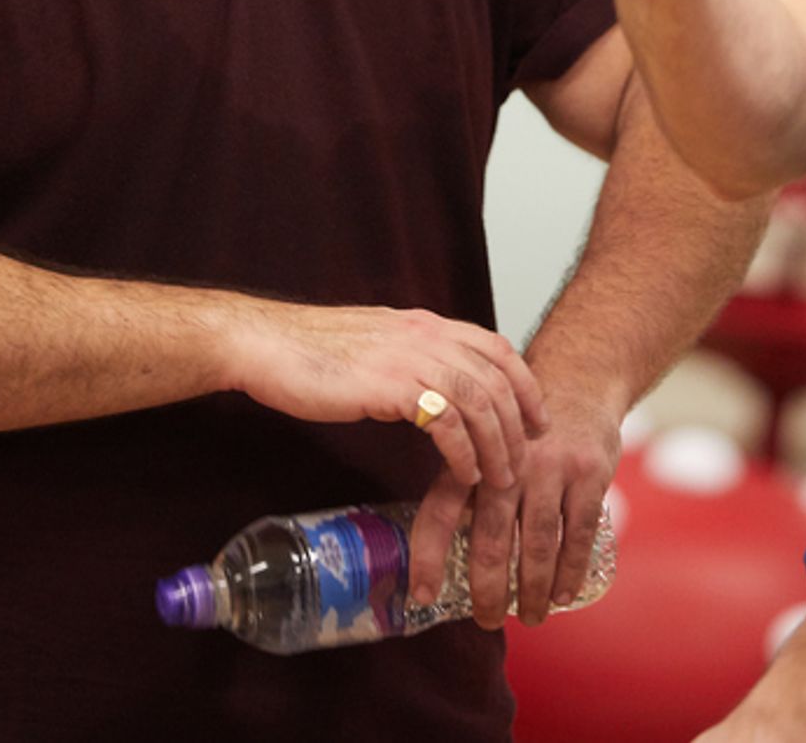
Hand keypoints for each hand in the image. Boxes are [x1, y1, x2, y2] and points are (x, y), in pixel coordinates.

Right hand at [228, 301, 546, 491]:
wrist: (269, 345)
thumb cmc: (313, 352)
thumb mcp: (377, 346)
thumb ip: (410, 359)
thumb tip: (434, 389)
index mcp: (425, 324)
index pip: (496, 346)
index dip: (524, 384)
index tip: (536, 419)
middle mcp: (426, 335)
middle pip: (496, 377)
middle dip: (518, 424)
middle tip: (524, 463)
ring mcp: (409, 357)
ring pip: (479, 400)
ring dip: (497, 444)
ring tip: (499, 480)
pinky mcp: (390, 386)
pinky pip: (446, 420)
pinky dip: (464, 451)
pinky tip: (464, 474)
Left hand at [406, 382, 619, 622]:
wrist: (578, 378)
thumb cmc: (521, 425)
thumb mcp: (483, 439)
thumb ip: (463, 485)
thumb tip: (433, 551)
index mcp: (472, 452)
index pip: (441, 509)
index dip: (428, 554)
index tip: (423, 595)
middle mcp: (508, 460)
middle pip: (493, 539)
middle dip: (489, 590)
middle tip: (487, 620)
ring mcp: (552, 466)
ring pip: (537, 544)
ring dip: (532, 591)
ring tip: (530, 617)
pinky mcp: (589, 472)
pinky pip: (579, 534)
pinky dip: (570, 571)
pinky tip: (562, 595)